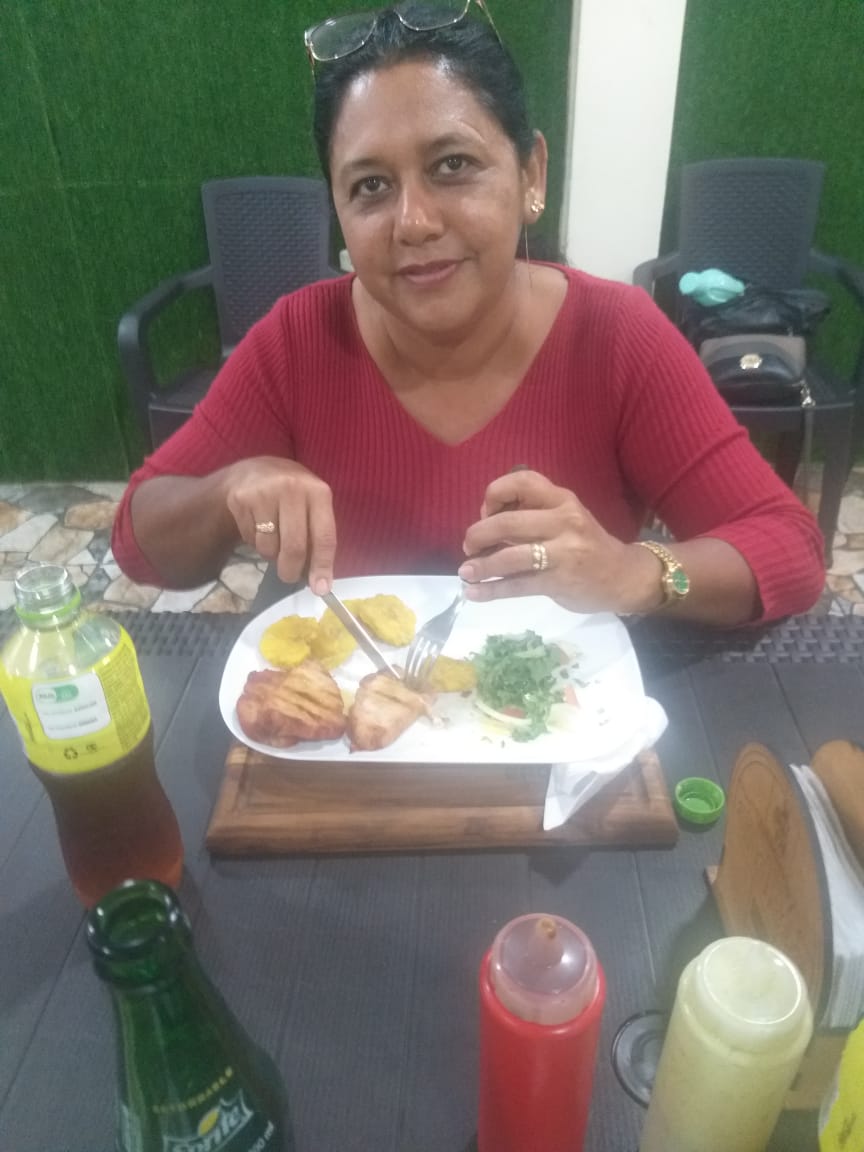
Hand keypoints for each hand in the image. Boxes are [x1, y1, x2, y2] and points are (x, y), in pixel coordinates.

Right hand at [223, 457, 336, 592]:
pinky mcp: (242, 499)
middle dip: (291, 570)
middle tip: (289, 576)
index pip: (324, 536)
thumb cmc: (291, 496)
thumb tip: (320, 582)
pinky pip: (250, 538)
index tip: (321, 589)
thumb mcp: (311, 507)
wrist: (253, 472)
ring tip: (272, 536)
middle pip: (295, 547)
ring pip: (269, 546)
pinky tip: (256, 524)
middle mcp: (293, 489)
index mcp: (319, 492)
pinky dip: (254, 541)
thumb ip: (317, 538)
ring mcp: (265, 492)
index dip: (322, 566)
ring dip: (270, 553)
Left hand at [457, 469, 659, 613]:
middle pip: (508, 522)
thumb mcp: (566, 517)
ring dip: (481, 565)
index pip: (522, 481)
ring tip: (466, 572)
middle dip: (479, 534)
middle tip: (469, 546)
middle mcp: (564, 521)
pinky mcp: (559, 582)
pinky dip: (491, 590)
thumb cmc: (585, 544)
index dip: (495, 494)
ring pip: (511, 557)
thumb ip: (532, 514)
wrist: (624, 576)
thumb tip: (485, 523)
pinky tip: (474, 593)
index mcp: (562, 499)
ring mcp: (563, 553)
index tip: (487, 512)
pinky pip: (518, 585)